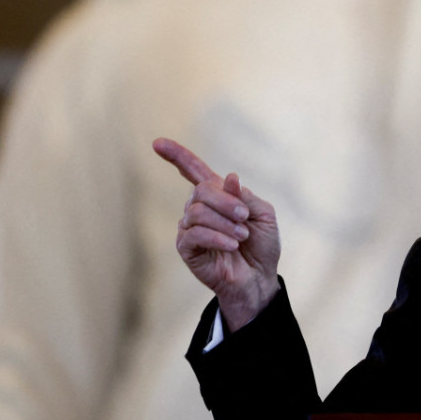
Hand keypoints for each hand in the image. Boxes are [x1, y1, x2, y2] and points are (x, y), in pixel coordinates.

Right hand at [153, 138, 280, 330]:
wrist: (259, 277)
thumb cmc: (262, 245)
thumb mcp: (263, 215)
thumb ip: (246, 196)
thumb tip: (229, 178)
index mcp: (217, 195)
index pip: (193, 170)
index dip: (177, 155)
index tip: (157, 142)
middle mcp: (199, 208)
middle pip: (201, 190)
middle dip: (226, 202)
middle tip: (245, 218)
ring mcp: (189, 228)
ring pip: (197, 211)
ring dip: (225, 223)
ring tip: (242, 237)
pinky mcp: (186, 249)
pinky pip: (194, 234)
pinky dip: (217, 237)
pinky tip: (231, 246)